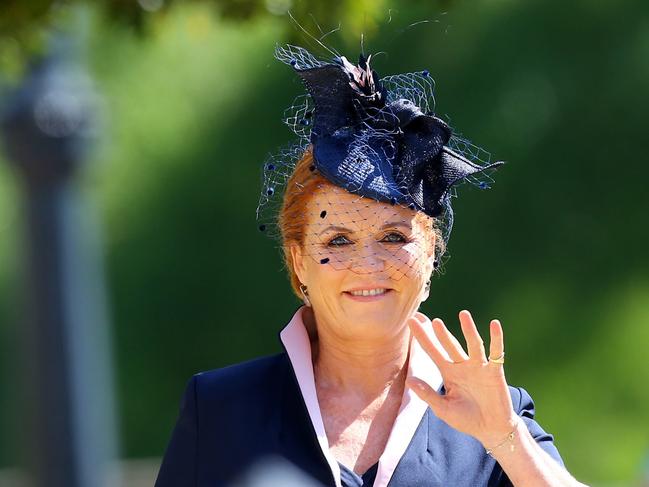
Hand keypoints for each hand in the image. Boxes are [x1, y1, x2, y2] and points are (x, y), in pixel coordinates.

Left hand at [406, 310, 518, 447]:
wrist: (490, 429)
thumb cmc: (466, 419)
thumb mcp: (443, 408)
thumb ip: (428, 394)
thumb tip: (409, 381)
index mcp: (448, 372)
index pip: (432, 351)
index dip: (422, 337)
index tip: (411, 321)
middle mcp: (462, 365)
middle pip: (450, 345)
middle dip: (441, 333)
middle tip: (432, 319)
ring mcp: (478, 367)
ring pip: (473, 344)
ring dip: (469, 330)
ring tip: (463, 314)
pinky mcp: (494, 372)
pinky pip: (496, 353)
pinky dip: (496, 339)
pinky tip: (494, 325)